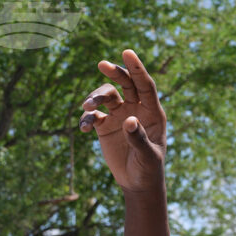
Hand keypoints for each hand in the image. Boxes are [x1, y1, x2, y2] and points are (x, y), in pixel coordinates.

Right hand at [79, 49, 165, 192]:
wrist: (137, 182)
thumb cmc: (149, 169)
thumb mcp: (148, 157)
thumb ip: (139, 139)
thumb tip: (129, 120)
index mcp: (152, 113)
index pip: (145, 85)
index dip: (137, 68)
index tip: (127, 52)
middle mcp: (135, 109)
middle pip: (125, 84)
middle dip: (114, 72)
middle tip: (102, 65)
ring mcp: (119, 116)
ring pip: (106, 96)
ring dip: (95, 97)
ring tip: (87, 108)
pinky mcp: (105, 126)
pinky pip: (93, 116)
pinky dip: (86, 119)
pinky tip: (84, 129)